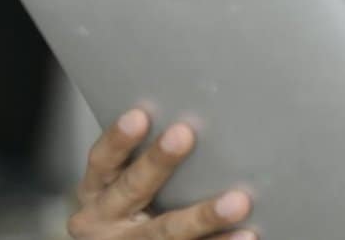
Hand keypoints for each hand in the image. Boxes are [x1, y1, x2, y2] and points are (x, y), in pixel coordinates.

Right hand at [67, 107, 255, 239]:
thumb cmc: (128, 208)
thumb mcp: (120, 183)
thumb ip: (146, 159)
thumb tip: (194, 119)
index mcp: (97, 191)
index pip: (103, 161)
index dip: (119, 140)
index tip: (138, 115)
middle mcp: (104, 220)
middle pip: (134, 189)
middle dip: (158, 162)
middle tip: (184, 134)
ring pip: (166, 233)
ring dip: (203, 216)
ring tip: (237, 202)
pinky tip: (247, 234)